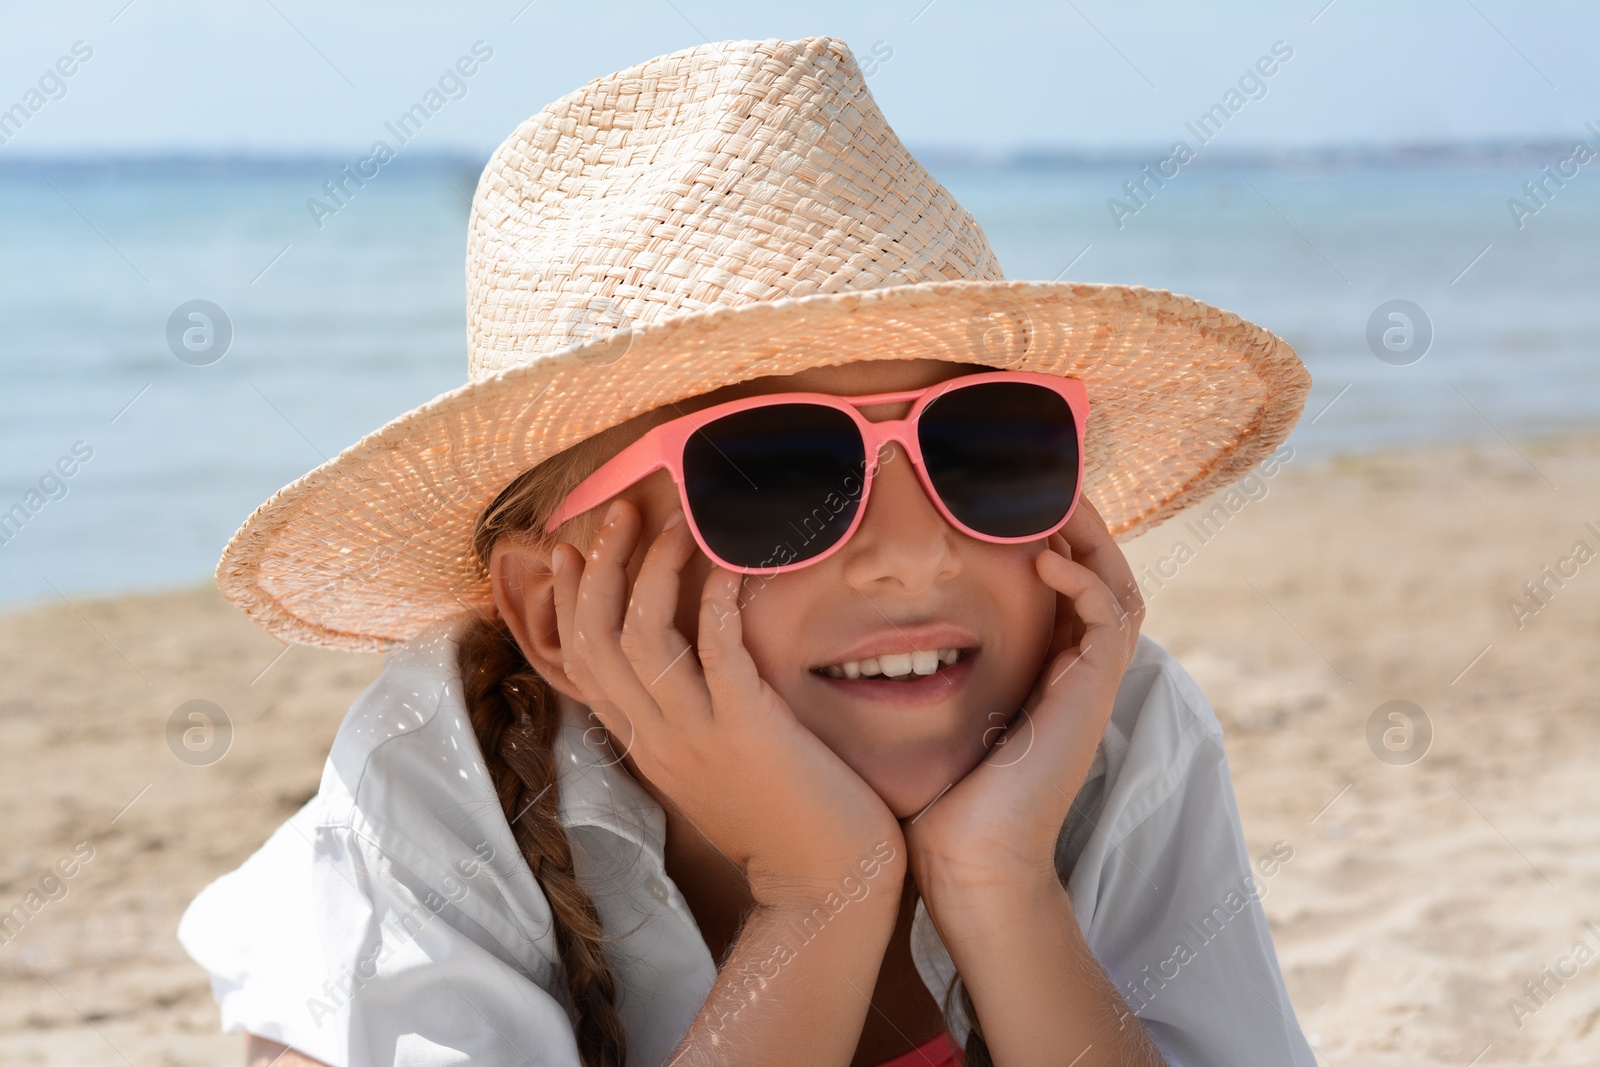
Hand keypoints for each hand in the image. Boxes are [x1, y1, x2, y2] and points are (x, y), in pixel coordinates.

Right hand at [551, 499, 906, 908]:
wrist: (825, 884)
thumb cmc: (781, 821)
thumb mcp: (711, 768)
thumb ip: (687, 718)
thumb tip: (685, 660)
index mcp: (644, 743)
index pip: (579, 662)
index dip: (571, 599)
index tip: (575, 549)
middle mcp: (658, 737)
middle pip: (595, 638)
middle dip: (601, 566)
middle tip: (620, 511)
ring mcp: (698, 734)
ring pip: (641, 637)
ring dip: (652, 570)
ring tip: (674, 523)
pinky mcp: (747, 729)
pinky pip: (716, 651)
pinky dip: (715, 601)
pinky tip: (729, 567)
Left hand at [903, 496, 1145, 892]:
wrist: (969, 864)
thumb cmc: (938, 798)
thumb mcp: (926, 711)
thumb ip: (915, 668)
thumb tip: (860, 626)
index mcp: (1040, 676)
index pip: (1060, 591)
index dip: (1045, 542)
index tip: (1003, 503)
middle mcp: (1072, 677)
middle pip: (1100, 578)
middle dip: (1077, 527)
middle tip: (1044, 482)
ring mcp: (1087, 687)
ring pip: (1117, 588)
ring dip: (1090, 540)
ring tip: (1055, 500)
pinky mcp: (1090, 697)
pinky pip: (1111, 619)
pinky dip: (1082, 582)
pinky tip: (1042, 561)